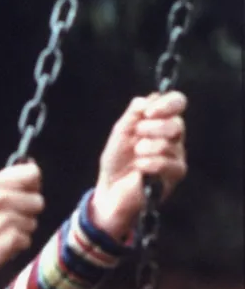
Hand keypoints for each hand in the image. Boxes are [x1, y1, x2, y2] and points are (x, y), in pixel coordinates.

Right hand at [0, 162, 43, 288]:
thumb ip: (2, 186)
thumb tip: (33, 175)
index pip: (32, 174)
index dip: (32, 186)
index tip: (25, 194)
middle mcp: (0, 198)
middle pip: (37, 201)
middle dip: (27, 212)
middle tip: (6, 221)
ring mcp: (7, 219)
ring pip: (33, 223)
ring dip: (20, 231)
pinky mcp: (12, 239)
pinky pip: (27, 240)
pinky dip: (16, 246)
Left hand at [90, 91, 187, 239]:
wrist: (111, 189)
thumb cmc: (117, 160)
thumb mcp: (120, 132)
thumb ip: (133, 114)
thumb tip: (147, 99)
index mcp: (161, 121)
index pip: (177, 102)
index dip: (167, 103)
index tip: (148, 112)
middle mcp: (174, 136)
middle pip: (176, 123)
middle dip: (151, 129)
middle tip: (136, 137)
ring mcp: (177, 155)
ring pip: (168, 143)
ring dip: (144, 148)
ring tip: (135, 156)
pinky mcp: (176, 173)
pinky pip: (165, 162)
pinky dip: (147, 163)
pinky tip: (139, 168)